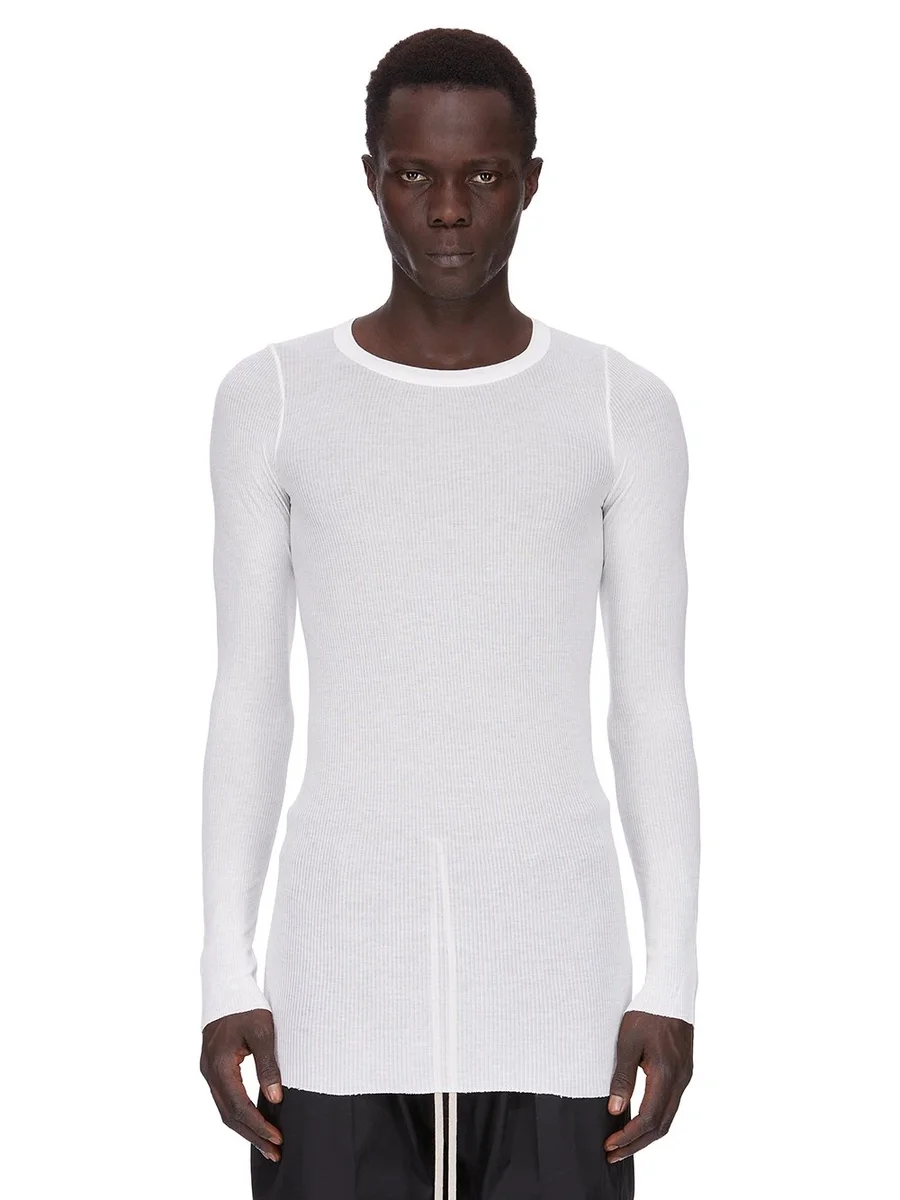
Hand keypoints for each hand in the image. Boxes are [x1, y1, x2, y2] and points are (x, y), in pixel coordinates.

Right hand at [200, 1008, 284, 1161]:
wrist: (226, 986)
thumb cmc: (246, 1005)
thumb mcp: (263, 1032)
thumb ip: (268, 1065)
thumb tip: (276, 1098)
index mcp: (220, 1065)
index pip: (239, 1106)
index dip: (258, 1125)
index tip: (277, 1138)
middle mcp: (210, 1072)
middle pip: (229, 1115)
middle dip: (252, 1135)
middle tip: (274, 1152)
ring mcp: (208, 1071)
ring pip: (225, 1109)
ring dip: (245, 1128)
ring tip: (267, 1143)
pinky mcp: (213, 1068)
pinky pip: (224, 1099)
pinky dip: (239, 1114)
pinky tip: (254, 1121)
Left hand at [604, 1009, 692, 1162]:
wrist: (672, 993)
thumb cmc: (647, 1013)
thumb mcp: (628, 1042)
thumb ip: (623, 1077)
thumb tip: (614, 1110)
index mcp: (666, 1074)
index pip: (649, 1118)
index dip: (629, 1136)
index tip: (609, 1145)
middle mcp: (680, 1081)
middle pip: (661, 1126)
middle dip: (636, 1144)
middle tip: (612, 1154)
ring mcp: (684, 1078)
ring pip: (667, 1118)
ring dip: (646, 1134)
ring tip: (622, 1143)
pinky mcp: (683, 1073)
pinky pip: (670, 1105)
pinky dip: (654, 1120)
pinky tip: (638, 1121)